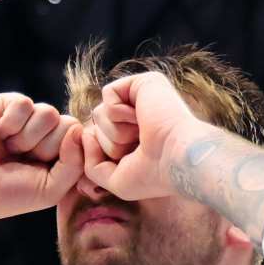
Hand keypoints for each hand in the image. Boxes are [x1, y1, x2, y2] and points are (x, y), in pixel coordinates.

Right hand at [0, 93, 83, 224]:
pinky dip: (10, 125)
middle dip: (45, 149)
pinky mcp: (6, 104)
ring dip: (27, 138)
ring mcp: (27, 118)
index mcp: (61, 154)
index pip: (81, 141)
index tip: (43, 173)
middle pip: (68, 124)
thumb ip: (74, 164)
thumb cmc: (9, 194)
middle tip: (22, 161)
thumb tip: (77, 129)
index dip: (65, 156)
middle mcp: (47, 134)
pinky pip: (24, 103)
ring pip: (48, 113)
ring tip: (9, 149)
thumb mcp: (51, 189)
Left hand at [82, 72, 200, 200]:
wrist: (178, 158)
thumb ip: (91, 165)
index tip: (131, 163)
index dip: (106, 156)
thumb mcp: (115, 180)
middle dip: (111, 145)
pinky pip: (108, 95)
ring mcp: (140, 100)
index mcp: (133, 140)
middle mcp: (137, 118)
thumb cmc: (153, 175)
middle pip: (96, 128)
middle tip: (140, 147)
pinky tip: (140, 118)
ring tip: (142, 134)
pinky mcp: (142, 83)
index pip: (98, 142)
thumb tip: (85, 133)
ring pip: (99, 113)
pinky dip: (119, 112)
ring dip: (115, 132)